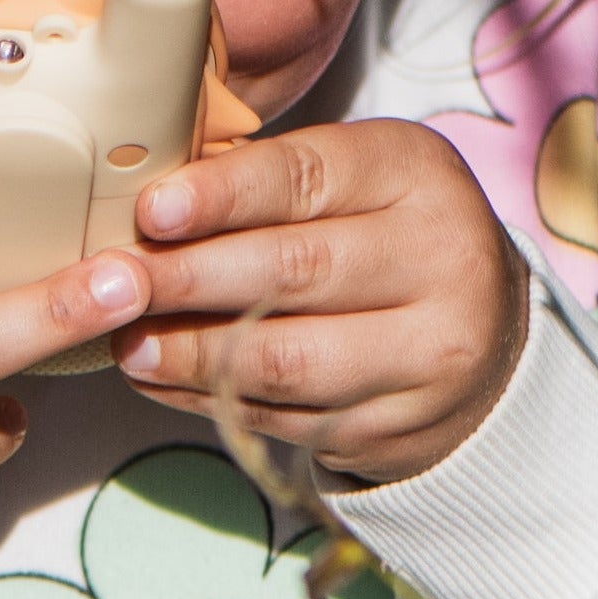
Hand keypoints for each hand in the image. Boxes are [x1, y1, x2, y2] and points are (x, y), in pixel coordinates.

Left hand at [112, 119, 528, 481]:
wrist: (483, 338)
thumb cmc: (386, 239)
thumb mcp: (354, 181)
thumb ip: (268, 184)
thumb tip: (144, 210)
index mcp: (416, 173)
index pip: (307, 179)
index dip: (222, 196)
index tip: (151, 211)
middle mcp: (439, 258)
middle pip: (292, 271)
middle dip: (188, 279)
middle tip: (114, 283)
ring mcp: (428, 351)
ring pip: (287, 359)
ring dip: (192, 353)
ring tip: (129, 342)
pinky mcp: (399, 424)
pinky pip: (288, 416)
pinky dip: (215, 399)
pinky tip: (168, 381)